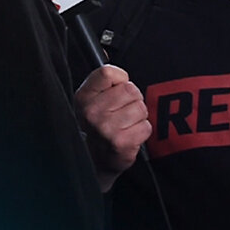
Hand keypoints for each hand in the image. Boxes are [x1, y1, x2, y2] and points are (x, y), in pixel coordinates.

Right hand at [75, 65, 151, 191]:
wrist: (96, 160)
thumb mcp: (93, 99)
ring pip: (141, 108)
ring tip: (125, 124)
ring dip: (138, 117)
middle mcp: (91, 112)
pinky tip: (129, 135)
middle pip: (130, 89)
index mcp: (83, 97)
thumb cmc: (99, 124)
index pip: (108, 73)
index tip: (116, 90)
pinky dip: (141, 131)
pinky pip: (146, 126)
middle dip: (132, 99)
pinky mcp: (121, 144)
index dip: (119, 80)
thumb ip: (105, 80)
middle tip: (122, 111)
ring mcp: (105, 129)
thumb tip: (118, 69)